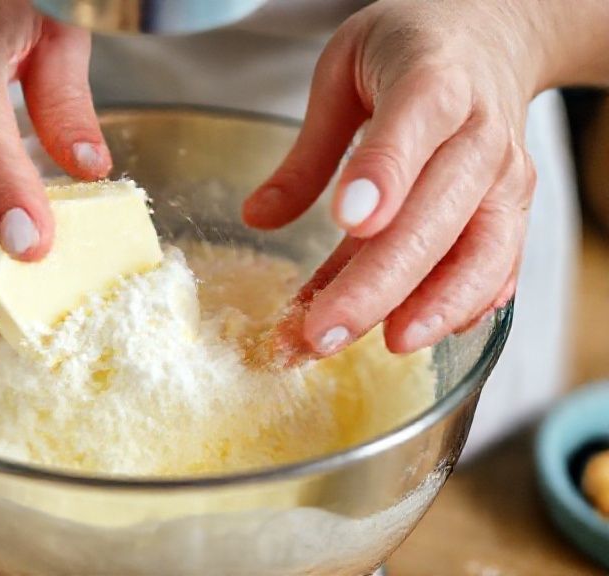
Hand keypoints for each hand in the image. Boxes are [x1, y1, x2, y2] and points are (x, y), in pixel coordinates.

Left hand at [244, 0, 546, 356]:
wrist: (491, 37)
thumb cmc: (407, 52)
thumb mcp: (341, 74)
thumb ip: (307, 152)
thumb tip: (258, 219)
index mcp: (432, 82)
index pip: (413, 130)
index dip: (383, 179)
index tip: (347, 224)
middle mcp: (479, 134)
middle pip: (437, 216)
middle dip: (380, 283)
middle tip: (323, 331)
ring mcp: (504, 178)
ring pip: (482, 253)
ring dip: (432, 308)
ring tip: (381, 347)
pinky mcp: (513, 211)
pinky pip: (499, 267)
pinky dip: (465, 306)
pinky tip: (418, 333)